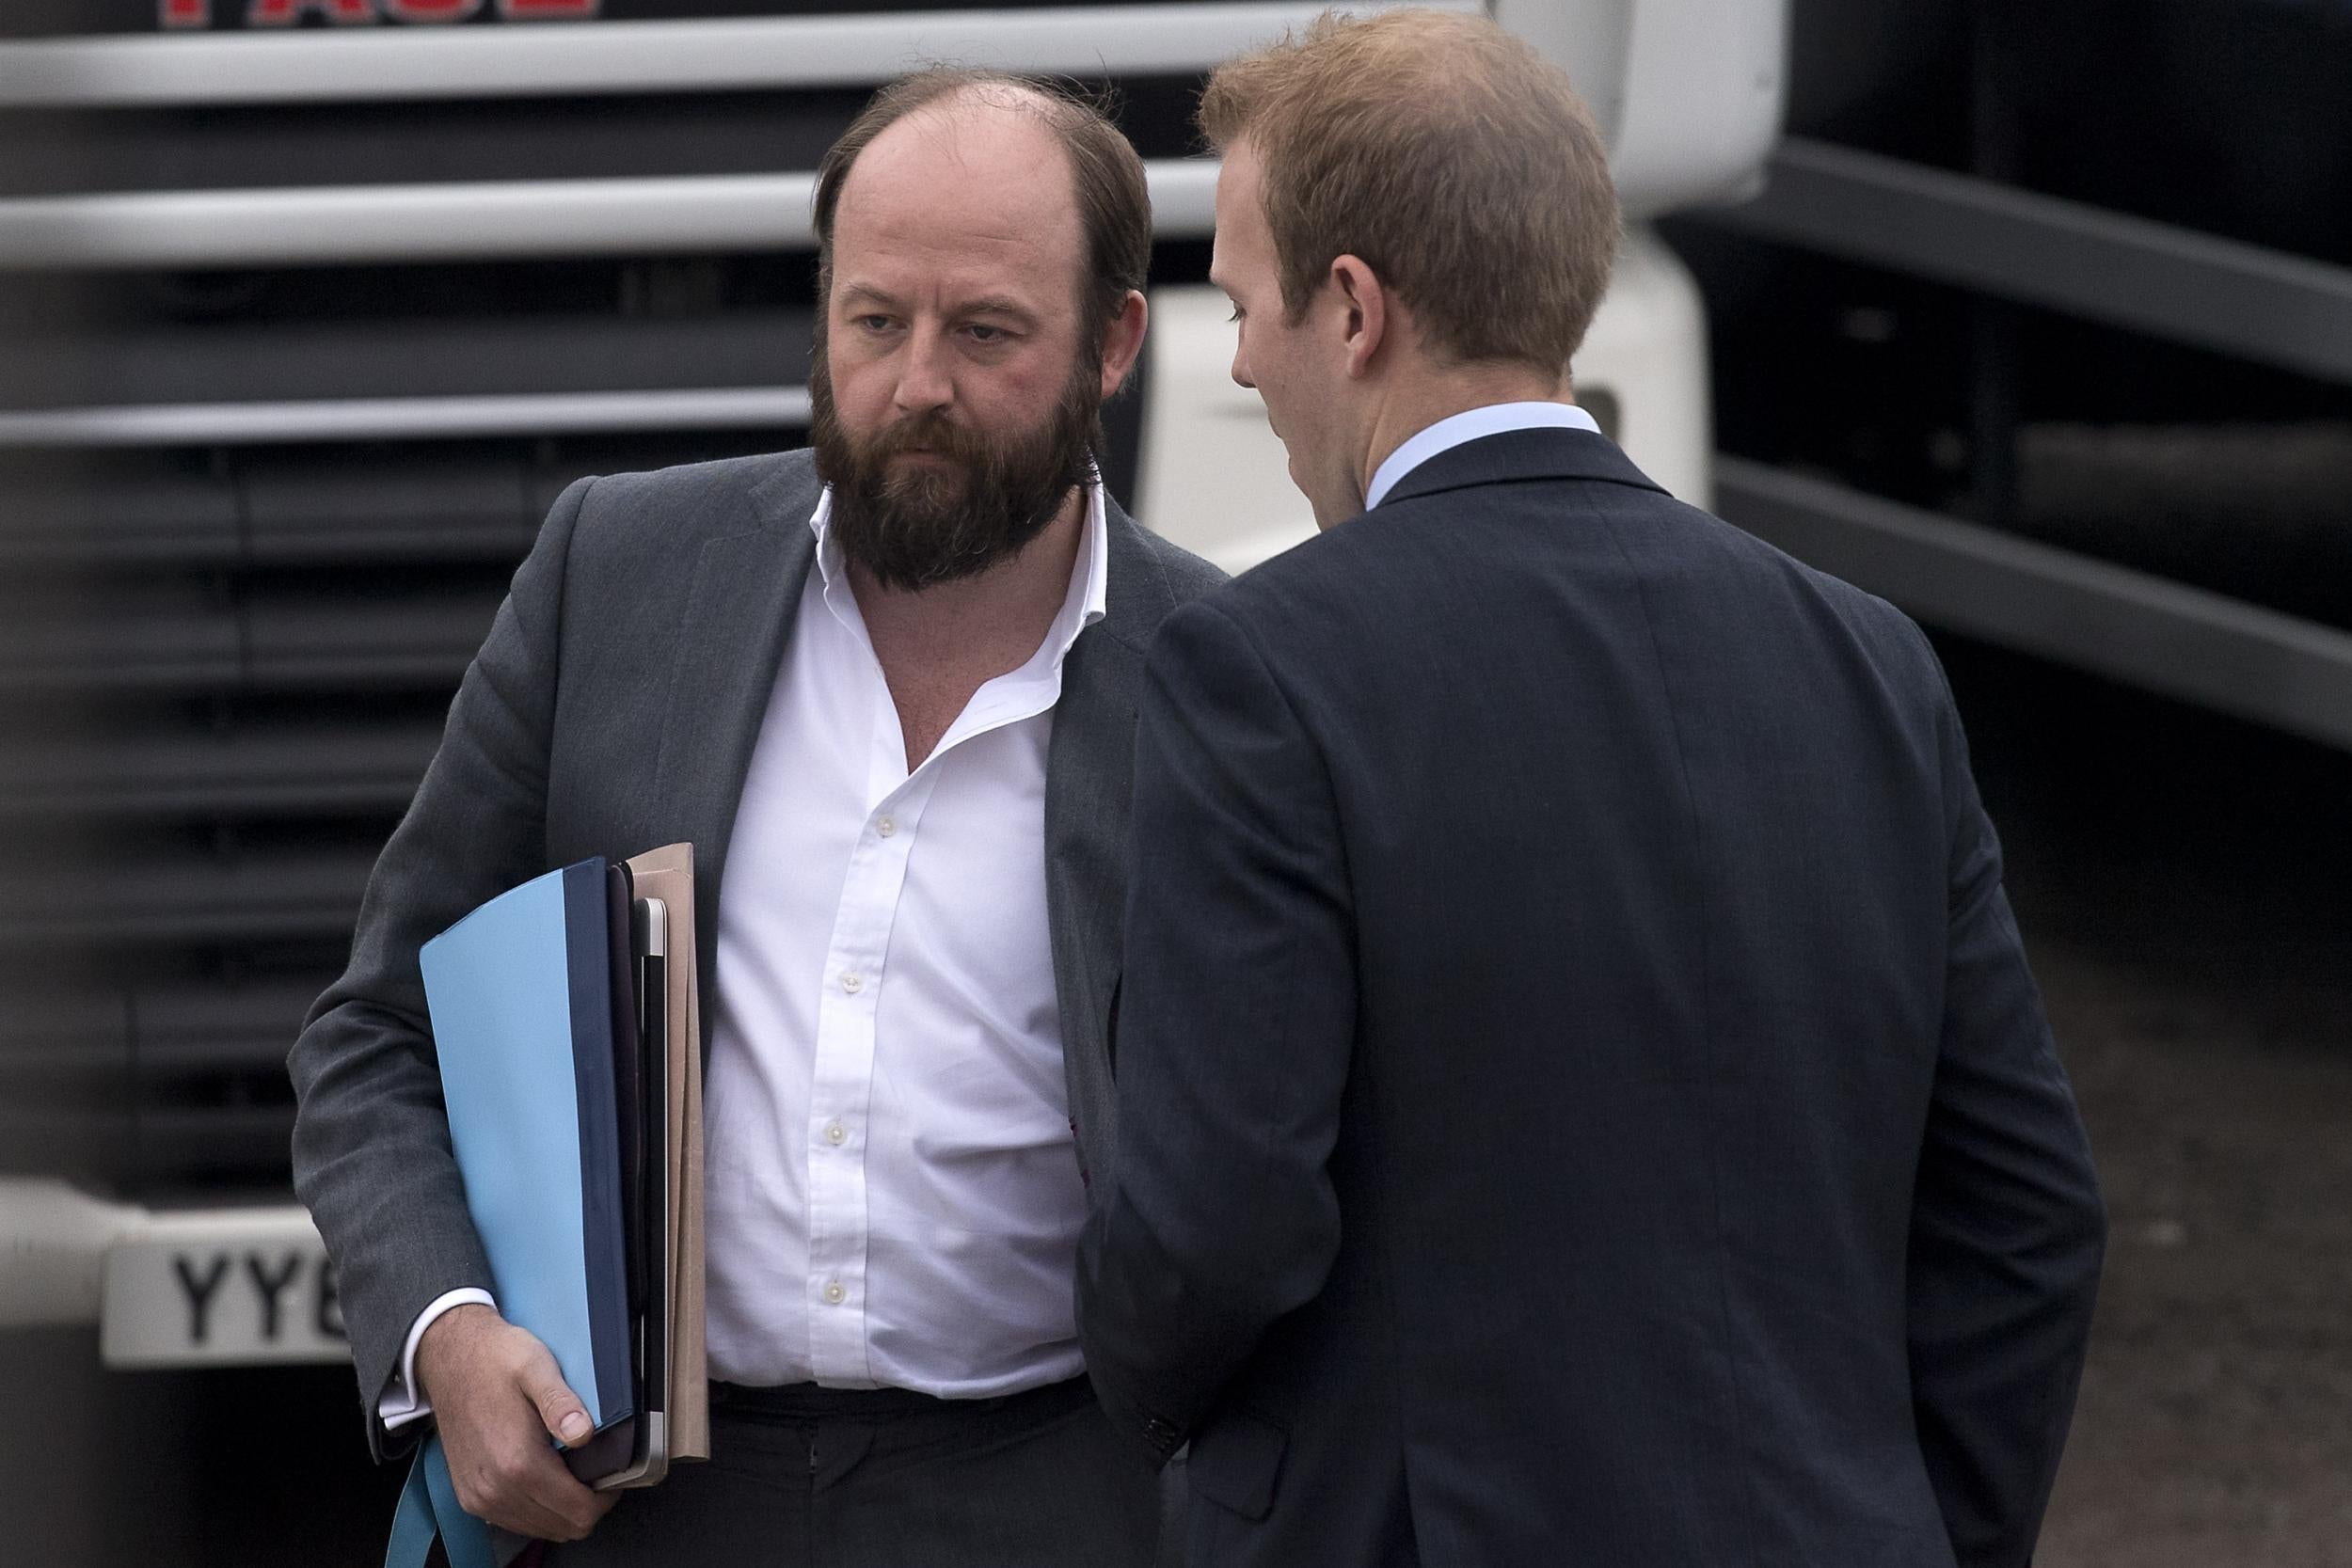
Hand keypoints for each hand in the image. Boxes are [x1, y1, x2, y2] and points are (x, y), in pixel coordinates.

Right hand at [415, 1302, 618, 1541]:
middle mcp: (495, 1490)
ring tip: (571, 1471)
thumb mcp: (536, 1367)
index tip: (612, 1473)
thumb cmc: (495, 1361)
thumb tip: (584, 1433)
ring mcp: (480, 1498)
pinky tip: (545, 1478)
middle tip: (595, 1471)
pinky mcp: (471, 1498)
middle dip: (588, 1504)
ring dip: (563, 1509)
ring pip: (542, 1529)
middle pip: (564, 1527)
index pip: (579, 1512)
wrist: (450, 1360)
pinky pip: (517, 1522)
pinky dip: (538, 1509)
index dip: (606, 1497)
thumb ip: (562, 1402)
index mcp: (517, 1463)